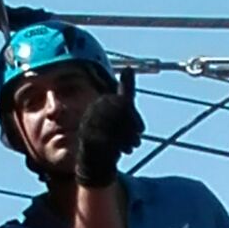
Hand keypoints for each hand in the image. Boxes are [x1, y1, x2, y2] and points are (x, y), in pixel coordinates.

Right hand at [76, 71, 144, 188]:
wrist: (95, 159)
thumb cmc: (111, 130)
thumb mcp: (120, 110)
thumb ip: (125, 90)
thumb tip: (129, 68)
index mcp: (99, 103)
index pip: (120, 105)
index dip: (134, 117)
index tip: (141, 129)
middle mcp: (91, 114)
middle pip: (118, 117)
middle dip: (131, 130)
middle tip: (139, 140)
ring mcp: (87, 129)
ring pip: (113, 130)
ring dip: (127, 140)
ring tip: (133, 146)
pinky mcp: (87, 144)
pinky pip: (106, 143)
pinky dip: (119, 148)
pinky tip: (125, 152)